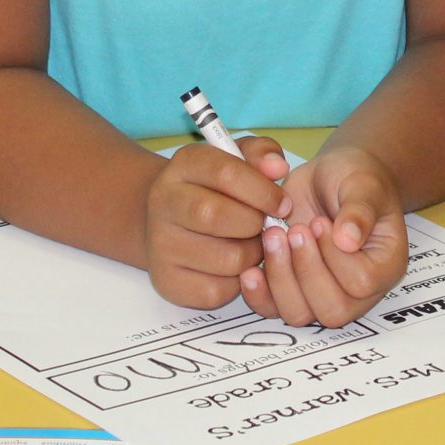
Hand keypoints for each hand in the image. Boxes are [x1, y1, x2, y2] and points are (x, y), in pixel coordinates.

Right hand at [140, 135, 287, 309]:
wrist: (173, 222)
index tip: (283, 204)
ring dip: (252, 255)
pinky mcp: (167, 281)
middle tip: (265, 226)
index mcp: (185, 165)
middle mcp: (164, 202)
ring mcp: (161, 244)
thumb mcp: (238, 160)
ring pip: (225, 259)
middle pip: (216, 216)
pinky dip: (236, 282)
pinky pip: (217, 290)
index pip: (225, 173)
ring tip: (251, 244)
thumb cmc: (218, 189)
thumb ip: (262, 154)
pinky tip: (233, 265)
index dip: (262, 190)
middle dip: (255, 224)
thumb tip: (278, 167)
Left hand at [239, 145, 407, 327]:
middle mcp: (358, 293)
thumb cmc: (355, 180)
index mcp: (385, 267)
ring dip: (280, 278)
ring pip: (299, 314)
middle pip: (332, 310)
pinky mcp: (292, 291)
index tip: (319, 222)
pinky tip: (250, 268)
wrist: (330, 179)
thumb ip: (359, 210)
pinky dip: (258, 293)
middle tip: (294, 230)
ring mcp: (322, 296)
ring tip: (273, 236)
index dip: (335, 256)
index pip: (362, 282)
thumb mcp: (363, 185)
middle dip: (306, 270)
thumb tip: (348, 240)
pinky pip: (273, 309)